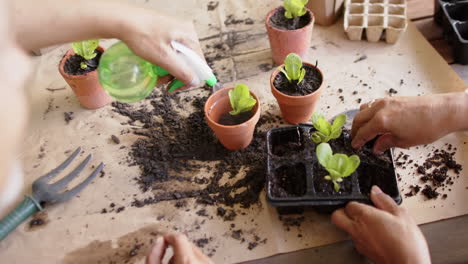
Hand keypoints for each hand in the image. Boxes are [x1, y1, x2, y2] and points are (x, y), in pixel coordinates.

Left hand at [120, 9, 204, 89]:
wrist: (121, 20)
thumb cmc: (141, 34)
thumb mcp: (162, 57)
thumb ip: (181, 71)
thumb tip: (194, 81)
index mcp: (189, 36)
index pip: (200, 64)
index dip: (189, 79)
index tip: (176, 88)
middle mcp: (186, 32)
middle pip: (189, 61)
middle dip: (176, 74)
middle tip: (163, 82)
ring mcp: (176, 31)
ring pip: (179, 57)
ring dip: (169, 69)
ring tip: (156, 74)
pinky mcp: (166, 32)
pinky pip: (171, 51)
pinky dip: (164, 60)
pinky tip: (154, 64)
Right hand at [146, 233, 213, 263]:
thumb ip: (154, 256)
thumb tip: (158, 241)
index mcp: (187, 261)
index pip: (178, 238)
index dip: (169, 237)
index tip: (163, 241)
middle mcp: (202, 261)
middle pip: (187, 244)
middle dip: (176, 250)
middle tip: (167, 261)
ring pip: (195, 252)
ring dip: (184, 257)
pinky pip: (202, 259)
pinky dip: (193, 261)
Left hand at [331, 186, 430, 263]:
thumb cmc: (407, 243)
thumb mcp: (401, 214)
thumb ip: (385, 200)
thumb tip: (375, 191)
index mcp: (365, 216)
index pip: (349, 204)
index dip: (358, 201)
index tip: (368, 202)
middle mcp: (357, 229)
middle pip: (337, 216)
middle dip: (344, 212)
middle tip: (358, 210)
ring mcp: (358, 241)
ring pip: (345, 228)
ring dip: (353, 224)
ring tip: (371, 223)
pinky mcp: (362, 251)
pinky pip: (355, 239)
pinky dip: (361, 235)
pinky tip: (376, 234)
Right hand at [351, 92, 467, 152]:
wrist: (444, 111)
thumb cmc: (427, 127)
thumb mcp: (404, 141)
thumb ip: (386, 143)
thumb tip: (377, 147)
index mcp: (381, 121)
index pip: (363, 132)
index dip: (357, 141)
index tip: (355, 146)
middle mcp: (380, 109)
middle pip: (359, 119)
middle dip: (355, 130)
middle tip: (356, 139)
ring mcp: (386, 101)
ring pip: (364, 109)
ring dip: (361, 119)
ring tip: (364, 129)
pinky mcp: (392, 99)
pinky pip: (373, 104)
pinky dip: (369, 112)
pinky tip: (374, 119)